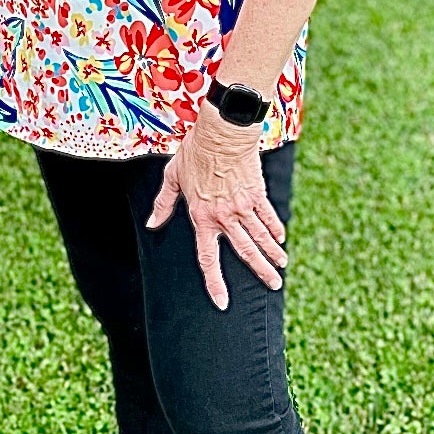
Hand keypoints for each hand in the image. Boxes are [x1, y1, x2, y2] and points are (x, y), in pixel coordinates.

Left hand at [146, 106, 287, 309]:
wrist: (222, 132)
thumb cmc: (194, 152)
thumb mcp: (172, 177)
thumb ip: (163, 204)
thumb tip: (151, 223)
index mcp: (201, 217)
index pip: (208, 258)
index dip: (215, 283)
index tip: (223, 302)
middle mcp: (224, 217)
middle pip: (245, 252)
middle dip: (261, 271)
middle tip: (274, 285)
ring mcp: (243, 206)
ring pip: (260, 237)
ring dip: (272, 254)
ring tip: (281, 267)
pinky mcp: (257, 193)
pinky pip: (268, 216)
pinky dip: (276, 228)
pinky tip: (281, 239)